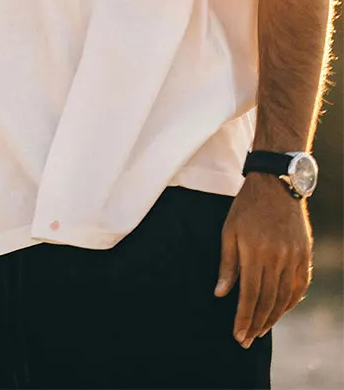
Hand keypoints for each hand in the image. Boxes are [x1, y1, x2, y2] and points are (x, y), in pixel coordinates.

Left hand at [214, 172, 312, 347]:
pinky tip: (281, 311)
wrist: (276, 186)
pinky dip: (290, 302)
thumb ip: (227, 263)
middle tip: (247, 339)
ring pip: (284, 297)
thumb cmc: (246, 207)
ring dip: (273, 317)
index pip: (250, 294)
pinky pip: (300, 286)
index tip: (238, 334)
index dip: (244, 317)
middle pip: (268, 300)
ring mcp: (294, 257)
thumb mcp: (229, 230)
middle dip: (256, 323)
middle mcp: (277, 257)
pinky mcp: (305, 256)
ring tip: (261, 330)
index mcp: (255, 251)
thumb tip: (221, 293)